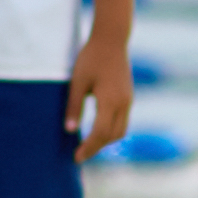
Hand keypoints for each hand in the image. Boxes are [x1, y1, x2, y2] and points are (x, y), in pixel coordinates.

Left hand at [68, 25, 133, 156]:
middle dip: (97, 147)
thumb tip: (69, 130)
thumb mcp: (77, 82)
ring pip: (121, 130)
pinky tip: (97, 129)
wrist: (111, 39)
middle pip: (113, 136)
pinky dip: (110, 129)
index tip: (76, 157)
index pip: (100, 134)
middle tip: (80, 154)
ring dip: (105, 140)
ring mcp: (128, 100)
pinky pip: (122, 120)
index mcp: (111, 101)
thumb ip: (74, 107)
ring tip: (87, 144)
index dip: (89, 148)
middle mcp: (124, 104)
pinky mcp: (128, 96)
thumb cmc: (90, 58)